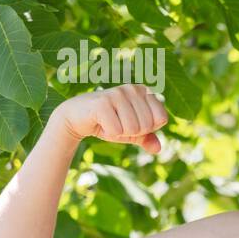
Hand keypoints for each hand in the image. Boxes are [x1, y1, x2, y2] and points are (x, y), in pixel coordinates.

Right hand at [53, 83, 168, 153]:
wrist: (76, 118)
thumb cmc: (109, 123)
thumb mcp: (131, 132)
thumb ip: (147, 138)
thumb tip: (158, 149)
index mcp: (144, 91)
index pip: (162, 118)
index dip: (148, 128)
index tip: (133, 121)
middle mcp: (133, 89)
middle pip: (148, 125)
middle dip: (133, 132)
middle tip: (118, 123)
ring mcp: (118, 93)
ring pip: (133, 129)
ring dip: (120, 133)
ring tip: (109, 122)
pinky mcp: (103, 102)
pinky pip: (117, 131)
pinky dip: (109, 133)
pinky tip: (100, 123)